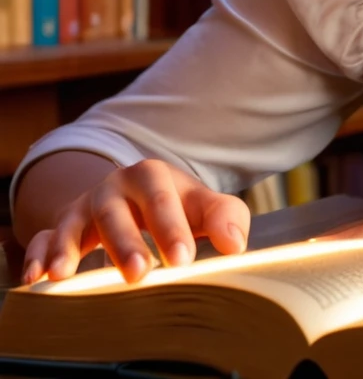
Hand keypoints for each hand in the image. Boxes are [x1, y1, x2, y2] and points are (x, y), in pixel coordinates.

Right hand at [21, 159, 249, 285]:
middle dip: (126, 242)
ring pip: (74, 223)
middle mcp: (114, 187)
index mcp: (152, 176)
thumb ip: (226, 218)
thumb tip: (235, 245)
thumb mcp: (203, 205)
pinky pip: (41, 237)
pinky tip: (37, 277)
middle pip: (116, 210)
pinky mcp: (61, 227)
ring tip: (65, 275)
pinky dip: (37, 254)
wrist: (136, 198)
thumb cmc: (176, 207)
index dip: (172, 228)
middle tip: (138, 275)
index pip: (162, 198)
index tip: (184, 261)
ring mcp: (84, 206)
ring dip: (68, 247)